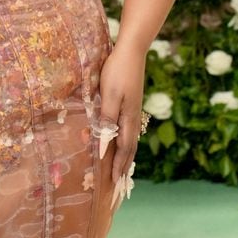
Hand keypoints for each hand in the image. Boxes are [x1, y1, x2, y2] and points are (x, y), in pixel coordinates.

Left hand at [98, 42, 145, 182]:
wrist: (131, 51)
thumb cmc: (117, 72)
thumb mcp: (109, 97)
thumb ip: (107, 122)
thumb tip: (103, 148)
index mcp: (129, 119)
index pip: (124, 150)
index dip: (118, 167)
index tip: (113, 184)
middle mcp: (134, 118)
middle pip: (130, 149)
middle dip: (124, 168)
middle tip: (119, 186)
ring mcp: (134, 111)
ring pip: (131, 140)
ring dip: (126, 157)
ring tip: (122, 171)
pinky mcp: (131, 103)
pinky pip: (129, 130)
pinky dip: (126, 143)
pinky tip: (122, 143)